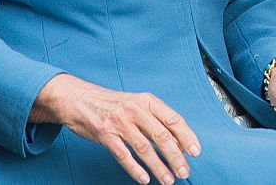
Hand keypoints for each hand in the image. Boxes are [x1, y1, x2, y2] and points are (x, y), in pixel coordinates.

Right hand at [32, 74, 199, 184]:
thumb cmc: (112, 104)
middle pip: (161, 136)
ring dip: (158, 167)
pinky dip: (135, 169)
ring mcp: (120, 122)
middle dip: (175, 156)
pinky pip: (123, 155)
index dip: (186, 136)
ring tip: (168, 180)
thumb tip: (178, 142)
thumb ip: (155, 121)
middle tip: (184, 171)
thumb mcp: (137, 105)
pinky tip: (144, 179)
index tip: (195, 151)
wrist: (80, 99)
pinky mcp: (105, 134)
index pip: (173, 119)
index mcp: (147, 101)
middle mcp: (135, 109)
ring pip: (144, 148)